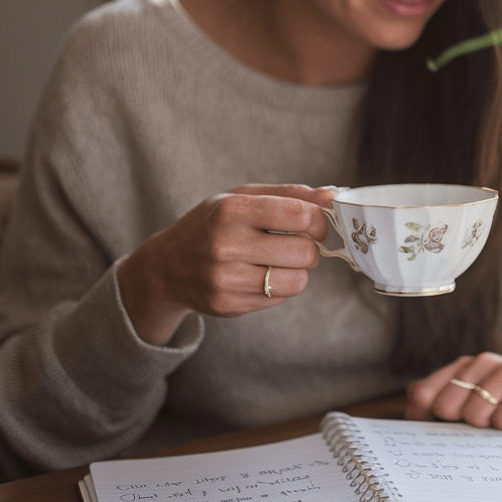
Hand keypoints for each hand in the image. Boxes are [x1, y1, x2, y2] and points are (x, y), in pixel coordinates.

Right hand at [117, 184, 334, 345]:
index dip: (319, 220)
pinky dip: (279, 286)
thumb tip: (335, 195)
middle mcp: (225, 245)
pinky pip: (279, 298)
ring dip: (298, 271)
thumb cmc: (213, 223)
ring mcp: (225, 280)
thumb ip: (291, 195)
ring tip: (279, 260)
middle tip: (295, 243)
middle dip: (310, 248)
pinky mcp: (228, 306)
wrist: (166, 265)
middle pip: (305, 252)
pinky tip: (259, 275)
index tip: (315, 223)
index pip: (301, 216)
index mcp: (231, 210)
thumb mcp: (243, 197)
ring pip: (297, 281)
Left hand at [405, 352, 501, 431]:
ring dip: (488, 430)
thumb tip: (411, 410)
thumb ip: (446, 406)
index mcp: (465, 367)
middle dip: (460, 427)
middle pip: (445, 407)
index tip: (441, 433)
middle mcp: (483, 363)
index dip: (426, 419)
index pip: (423, 394)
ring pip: (474, 414)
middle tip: (485, 428)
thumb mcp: (484, 405)